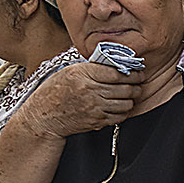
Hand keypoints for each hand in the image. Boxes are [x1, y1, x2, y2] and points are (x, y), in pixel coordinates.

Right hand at [14, 62, 142, 139]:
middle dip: (137, 86)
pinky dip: (125, 111)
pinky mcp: (97, 121)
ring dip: (132, 99)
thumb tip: (116, 62)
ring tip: (131, 94)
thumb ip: (92, 67)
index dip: (133, 73)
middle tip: (139, 83)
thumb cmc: (55, 90)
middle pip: (125, 88)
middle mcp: (90, 90)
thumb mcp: (70, 71)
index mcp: (83, 74)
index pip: (117, 72)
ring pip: (126, 103)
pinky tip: (122, 105)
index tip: (138, 72)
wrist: (44, 115)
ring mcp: (94, 107)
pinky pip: (120, 116)